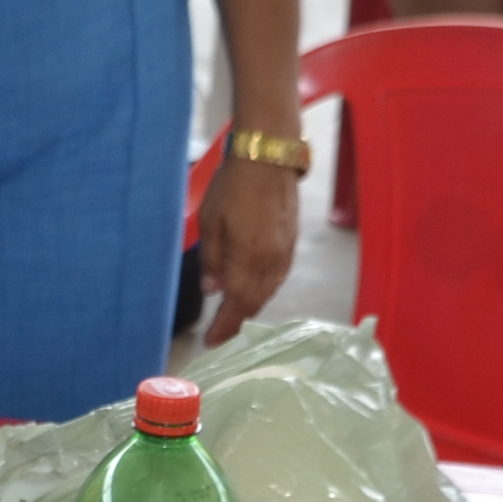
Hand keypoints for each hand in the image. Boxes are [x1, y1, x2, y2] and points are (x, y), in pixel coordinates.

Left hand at [192, 150, 300, 345]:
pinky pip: (278, 277)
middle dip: (237, 322)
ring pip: (268, 292)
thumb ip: (212, 260)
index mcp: (249, 259)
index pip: (237, 305)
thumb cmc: (234, 186)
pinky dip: (263, 290)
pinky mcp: (292, 243)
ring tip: (233, 316)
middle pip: (255, 304)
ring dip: (251, 307)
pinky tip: (253, 290)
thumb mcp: (210, 222)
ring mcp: (285, 254)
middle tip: (220, 334)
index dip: (224, 327)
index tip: (211, 343)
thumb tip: (212, 289)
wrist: (268, 158)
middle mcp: (271, 263)